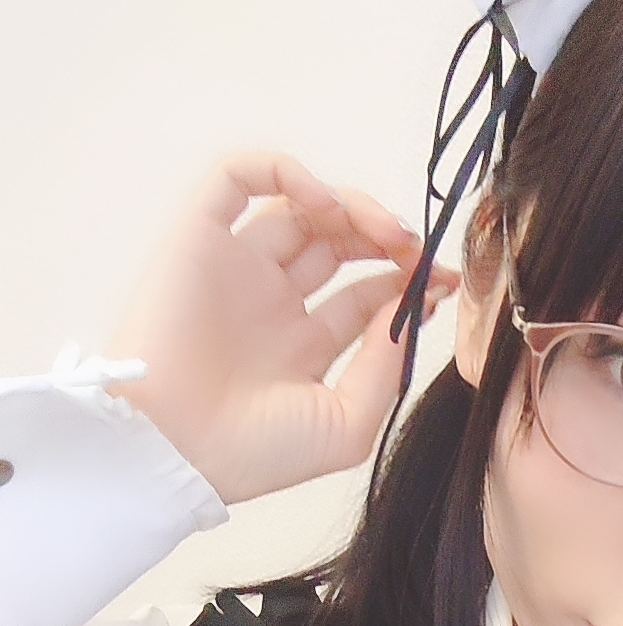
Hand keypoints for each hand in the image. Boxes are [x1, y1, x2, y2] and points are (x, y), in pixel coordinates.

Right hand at [107, 153, 457, 503]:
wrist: (176, 449)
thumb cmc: (255, 453)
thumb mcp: (346, 425)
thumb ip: (385, 368)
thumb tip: (408, 312)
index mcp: (303, 348)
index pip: (365, 295)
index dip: (407, 281)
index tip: (442, 282)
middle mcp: (271, 304)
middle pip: (337, 245)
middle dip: (384, 238)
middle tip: (414, 249)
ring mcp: (237, 270)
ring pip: (298, 208)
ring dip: (349, 206)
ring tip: (383, 230)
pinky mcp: (198, 240)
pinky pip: (236, 178)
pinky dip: (283, 172)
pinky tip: (322, 201)